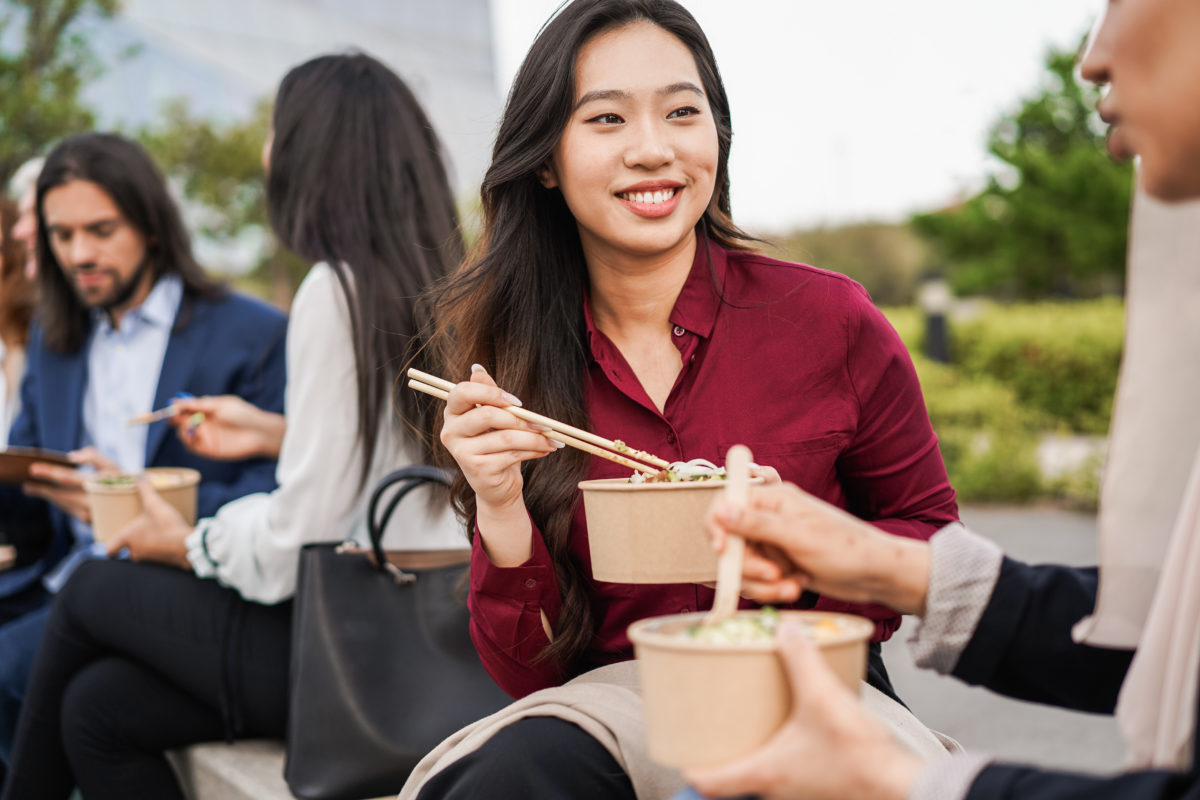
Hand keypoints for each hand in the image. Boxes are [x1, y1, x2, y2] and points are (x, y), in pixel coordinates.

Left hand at [23, 447, 121, 522]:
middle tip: (27, 485)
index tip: (34, 469)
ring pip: (63, 503)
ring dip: (48, 496)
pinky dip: (60, 502)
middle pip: (61, 494)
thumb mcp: (113, 465)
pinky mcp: (90, 522)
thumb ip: (93, 456)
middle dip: (42, 489)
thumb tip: (71, 456)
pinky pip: (69, 510)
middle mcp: (94, 501)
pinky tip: (52, 496)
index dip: (51, 472)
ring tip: (33, 489)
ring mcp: (92, 514)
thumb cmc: (125, 482)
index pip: (70, 478)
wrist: (138, 507)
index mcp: (100, 484)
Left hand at [104, 481, 191, 567]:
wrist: (186, 544)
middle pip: (130, 551)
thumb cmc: (165, 524)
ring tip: (159, 534)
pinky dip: (162, 551)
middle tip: (142, 532)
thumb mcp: (154, 503)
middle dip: (135, 543)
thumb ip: (145, 490)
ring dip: (149, 546)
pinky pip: (159, 557)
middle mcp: (136, 552)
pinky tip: (171, 541)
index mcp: (128, 539)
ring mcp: (150, 560)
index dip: (111, 547)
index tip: (114, 543)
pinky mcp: (164, 564)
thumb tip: (141, 477)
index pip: (110, 549)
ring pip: (145, 554)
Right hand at [171, 395, 285, 460]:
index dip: (177, 407)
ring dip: (182, 429)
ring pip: (183, 434)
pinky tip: (195, 435)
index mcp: (207, 410)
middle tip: (175, 417)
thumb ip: (199, 404)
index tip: (171, 406)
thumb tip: (177, 401)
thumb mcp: (221, 404)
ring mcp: (206, 436)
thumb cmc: (244, 415)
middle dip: (175, 418)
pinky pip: (191, 446)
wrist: (259, 433)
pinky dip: (188, 440)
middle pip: (181, 421)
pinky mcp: (208, 449)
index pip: (186, 408)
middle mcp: (204, 423)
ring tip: (191, 426)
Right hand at [439, 364, 558, 565]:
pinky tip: (545, 450)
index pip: (462, 392)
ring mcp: (462, 452)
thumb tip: (477, 368)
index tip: (517, 402)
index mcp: (452, 413)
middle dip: (521, 418)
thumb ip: (487, 394)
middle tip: (543, 423)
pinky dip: (534, 450)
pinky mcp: (476, 469)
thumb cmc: (496, 446)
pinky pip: (511, 454)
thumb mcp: (494, 418)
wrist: (497, 485)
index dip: (491, 393)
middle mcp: (450, 432)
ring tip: (551, 439)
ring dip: (534, 437)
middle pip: (488, 415)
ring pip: (505, 437)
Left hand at [684, 623, 923, 799]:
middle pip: (733, 779)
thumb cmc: (859, 755)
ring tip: (750, 723)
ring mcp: (800, 792)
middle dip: (722, 753)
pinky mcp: (820, 787)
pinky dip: (781, 754)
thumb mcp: (823, 696)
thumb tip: (784, 630)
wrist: (902, 784)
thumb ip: (801, 660)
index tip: (679, 746)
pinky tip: (791, 730)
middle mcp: (777, 789)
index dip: (690, 765)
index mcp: (764, 772)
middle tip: (712, 727)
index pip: (709, 781)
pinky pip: (789, 774)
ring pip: (762, 777)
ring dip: (753, 753)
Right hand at [706, 482, 930, 614]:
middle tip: (772, 575)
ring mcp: (773, 543)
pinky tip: (795, 588)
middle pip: (730, 541)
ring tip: (790, 586)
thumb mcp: (798, 536)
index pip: (725, 503)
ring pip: (742, 566)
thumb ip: (757, 524)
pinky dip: (771, 590)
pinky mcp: (778, 565)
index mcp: (773, 500)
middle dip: (747, 565)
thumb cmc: (845, 548)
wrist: (875, 575)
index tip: (722, 550)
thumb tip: (721, 510)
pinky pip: (757, 580)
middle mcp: (769, 518)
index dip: (716, 527)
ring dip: (761, 583)